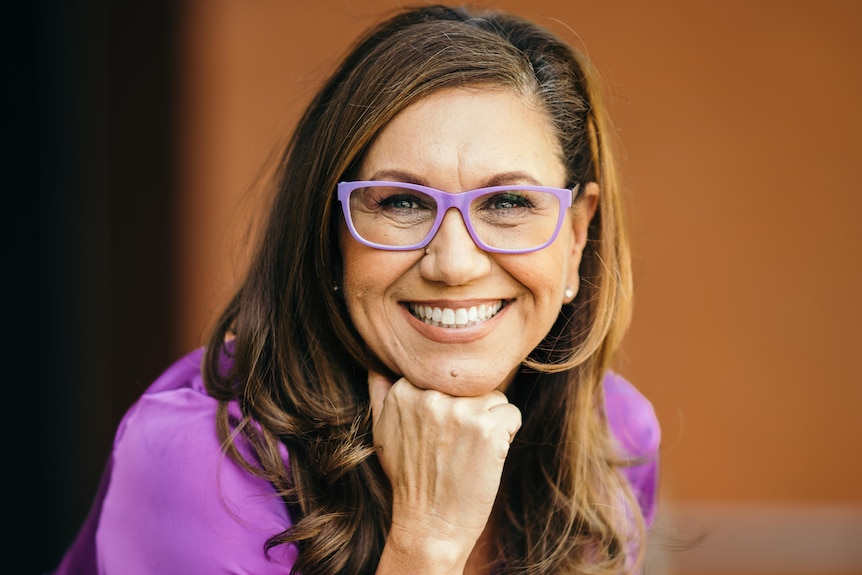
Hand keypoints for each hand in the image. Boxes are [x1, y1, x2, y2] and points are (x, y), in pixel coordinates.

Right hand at [368, 370, 521, 572]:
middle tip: (456, 446)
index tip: (439, 433)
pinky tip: (486, 457)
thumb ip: (381, 394)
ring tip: (470, 451)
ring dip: (490, 421)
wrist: (429, 525)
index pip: (445, 374)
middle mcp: (430, 395)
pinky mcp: (486, 428)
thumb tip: (377, 366)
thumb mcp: (382, 434)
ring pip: (494, 396)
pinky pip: (512, 413)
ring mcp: (459, 411)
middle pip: (471, 384)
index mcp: (404, 390)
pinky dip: (507, 435)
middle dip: (470, 410)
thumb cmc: (409, 480)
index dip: (450, 403)